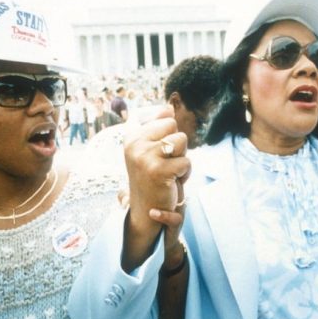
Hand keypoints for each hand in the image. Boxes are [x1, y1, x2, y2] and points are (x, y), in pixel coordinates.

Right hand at [122, 106, 190, 270]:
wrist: (146, 211)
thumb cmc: (153, 178)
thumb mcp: (151, 149)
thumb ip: (158, 126)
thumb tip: (168, 107)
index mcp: (131, 136)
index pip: (164, 117)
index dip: (169, 134)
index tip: (159, 152)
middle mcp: (134, 144)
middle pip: (173, 126)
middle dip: (177, 146)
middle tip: (165, 163)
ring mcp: (145, 156)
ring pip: (181, 141)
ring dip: (182, 158)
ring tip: (169, 172)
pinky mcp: (157, 171)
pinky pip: (186, 162)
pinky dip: (185, 174)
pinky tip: (171, 183)